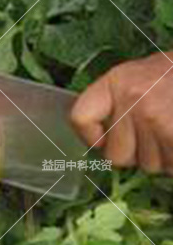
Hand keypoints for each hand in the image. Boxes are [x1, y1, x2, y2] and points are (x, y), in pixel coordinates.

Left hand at [70, 51, 172, 173]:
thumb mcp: (144, 77)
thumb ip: (119, 105)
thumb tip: (102, 143)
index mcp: (118, 80)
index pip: (80, 117)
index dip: (92, 137)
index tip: (105, 140)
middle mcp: (132, 97)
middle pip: (116, 156)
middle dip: (138, 154)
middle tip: (158, 132)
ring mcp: (155, 116)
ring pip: (147, 166)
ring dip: (164, 157)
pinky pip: (169, 167)